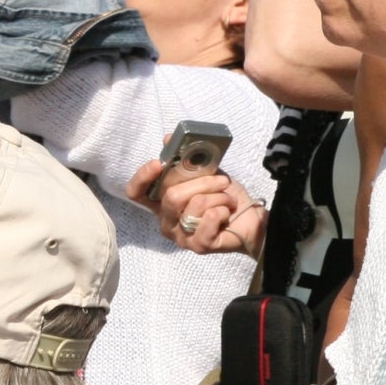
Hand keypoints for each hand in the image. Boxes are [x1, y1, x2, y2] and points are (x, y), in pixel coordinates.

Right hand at [126, 161, 265, 256]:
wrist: (249, 218)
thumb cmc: (223, 197)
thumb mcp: (205, 172)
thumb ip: (186, 158)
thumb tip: (168, 139)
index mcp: (162, 202)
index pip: (136, 193)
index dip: (142, 178)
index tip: (158, 164)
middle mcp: (166, 221)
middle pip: (172, 196)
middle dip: (202, 183)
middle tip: (221, 180)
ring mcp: (180, 236)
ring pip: (194, 206)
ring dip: (218, 196)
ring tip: (227, 200)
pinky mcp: (198, 245)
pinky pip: (208, 219)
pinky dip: (222, 210)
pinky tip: (226, 213)